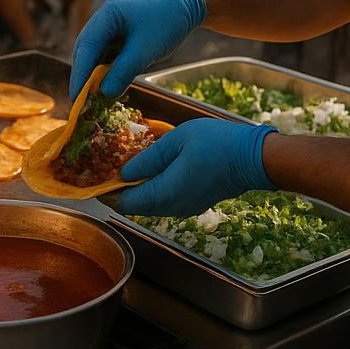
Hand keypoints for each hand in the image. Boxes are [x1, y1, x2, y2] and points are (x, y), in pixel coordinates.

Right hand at [69, 0, 206, 102]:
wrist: (184, 9)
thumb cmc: (166, 23)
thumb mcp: (145, 50)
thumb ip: (123, 71)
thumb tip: (103, 93)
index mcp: (107, 16)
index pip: (86, 47)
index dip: (80, 74)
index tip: (76, 97)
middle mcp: (102, 22)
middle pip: (85, 52)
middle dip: (82, 78)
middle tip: (79, 104)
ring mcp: (108, 30)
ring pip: (94, 57)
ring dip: (92, 77)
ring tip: (90, 101)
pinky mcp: (116, 40)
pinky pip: (105, 59)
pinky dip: (105, 74)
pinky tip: (106, 89)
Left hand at [116, 118, 276, 216]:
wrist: (253, 158)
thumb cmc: (216, 144)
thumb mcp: (176, 141)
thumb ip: (148, 158)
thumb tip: (124, 173)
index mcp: (165, 193)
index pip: (124, 203)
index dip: (107, 192)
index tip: (95, 176)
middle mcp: (173, 207)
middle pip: (136, 206)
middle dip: (120, 189)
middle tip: (109, 166)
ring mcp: (185, 207)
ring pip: (151, 203)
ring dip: (138, 188)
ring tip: (129, 163)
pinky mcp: (195, 202)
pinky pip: (166, 199)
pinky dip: (154, 188)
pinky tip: (153, 167)